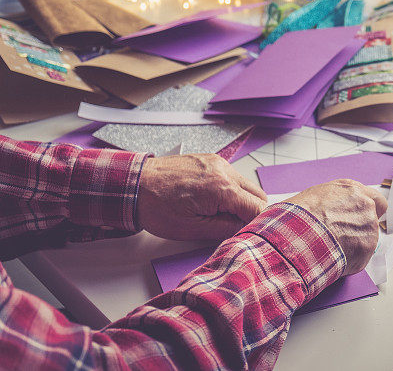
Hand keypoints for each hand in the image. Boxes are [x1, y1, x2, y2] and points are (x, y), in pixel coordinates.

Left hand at [137, 154, 267, 240]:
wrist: (134, 184)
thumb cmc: (156, 206)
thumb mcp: (192, 229)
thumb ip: (225, 229)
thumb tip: (244, 228)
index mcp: (222, 189)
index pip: (258, 208)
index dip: (257, 223)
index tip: (251, 233)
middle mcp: (224, 170)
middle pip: (258, 195)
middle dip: (252, 212)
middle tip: (236, 226)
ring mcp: (218, 162)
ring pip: (246, 185)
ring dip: (241, 200)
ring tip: (220, 213)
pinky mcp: (211, 160)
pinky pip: (232, 176)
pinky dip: (230, 189)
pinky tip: (213, 200)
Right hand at [287, 179, 386, 274]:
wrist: (298, 233)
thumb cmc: (300, 214)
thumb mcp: (316, 195)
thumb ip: (335, 201)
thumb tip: (332, 210)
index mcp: (353, 190)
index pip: (375, 199)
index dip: (368, 211)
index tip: (361, 218)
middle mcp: (366, 205)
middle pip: (373, 219)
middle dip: (362, 227)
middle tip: (345, 235)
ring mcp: (369, 226)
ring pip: (368, 238)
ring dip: (355, 244)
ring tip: (332, 247)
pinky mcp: (367, 247)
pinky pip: (361, 257)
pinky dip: (350, 260)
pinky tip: (334, 257)